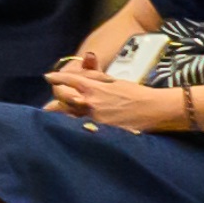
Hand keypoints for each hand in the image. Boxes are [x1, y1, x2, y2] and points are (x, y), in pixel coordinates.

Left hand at [44, 57, 175, 129]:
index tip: (48, 77)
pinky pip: (81, 127)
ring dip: (61, 113)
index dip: (56, 78)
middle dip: (56, 96)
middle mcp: (90, 102)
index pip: (68, 80)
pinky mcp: (101, 130)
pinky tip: (69, 127)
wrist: (155, 109)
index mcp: (93, 87)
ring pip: (68, 115)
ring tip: (52, 113)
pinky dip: (74, 126)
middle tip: (52, 98)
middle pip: (62, 98)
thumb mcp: (114, 81)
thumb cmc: (136, 93)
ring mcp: (94, 117)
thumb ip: (96, 78)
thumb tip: (84, 72)